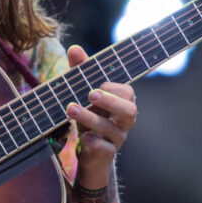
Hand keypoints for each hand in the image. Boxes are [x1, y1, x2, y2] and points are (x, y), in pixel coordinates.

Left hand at [64, 44, 137, 187]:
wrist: (88, 153)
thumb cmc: (89, 116)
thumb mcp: (84, 94)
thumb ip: (81, 72)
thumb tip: (74, 48)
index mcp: (121, 103)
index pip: (127, 93)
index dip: (114, 88)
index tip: (97, 84)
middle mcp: (123, 121)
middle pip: (130, 110)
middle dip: (110, 102)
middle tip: (90, 94)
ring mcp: (116, 139)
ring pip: (111, 129)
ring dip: (90, 118)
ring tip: (71, 109)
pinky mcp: (106, 154)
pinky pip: (104, 149)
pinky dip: (93, 142)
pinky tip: (82, 137)